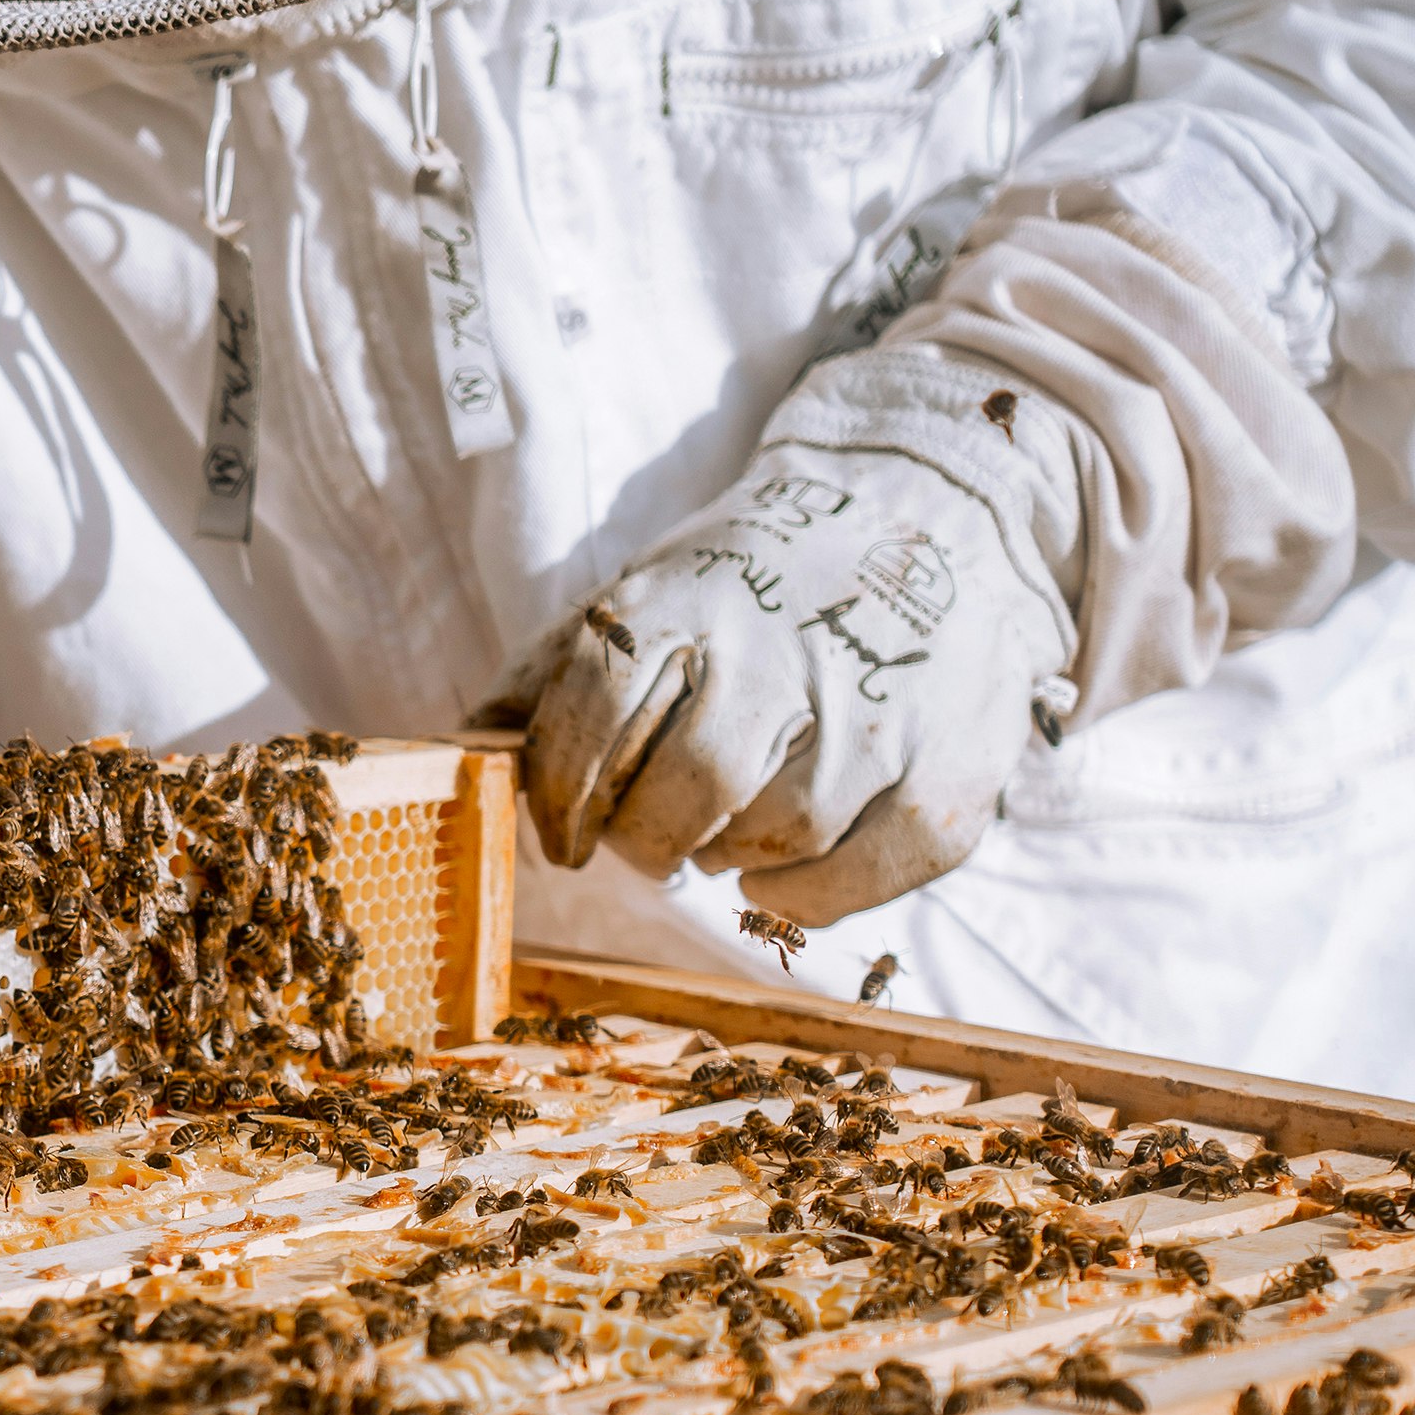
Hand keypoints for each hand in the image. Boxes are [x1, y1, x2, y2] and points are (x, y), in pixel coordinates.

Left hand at [496, 385, 1081, 924]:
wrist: (937, 517)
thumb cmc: (758, 581)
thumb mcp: (650, 591)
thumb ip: (552, 670)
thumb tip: (462, 746)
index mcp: (695, 600)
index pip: (597, 712)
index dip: (563, 793)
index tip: (565, 835)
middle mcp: (789, 651)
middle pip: (689, 792)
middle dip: (646, 839)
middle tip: (649, 837)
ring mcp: (882, 711)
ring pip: (775, 838)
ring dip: (726, 857)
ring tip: (723, 828)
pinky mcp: (952, 767)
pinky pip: (858, 876)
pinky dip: (804, 897)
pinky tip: (779, 869)